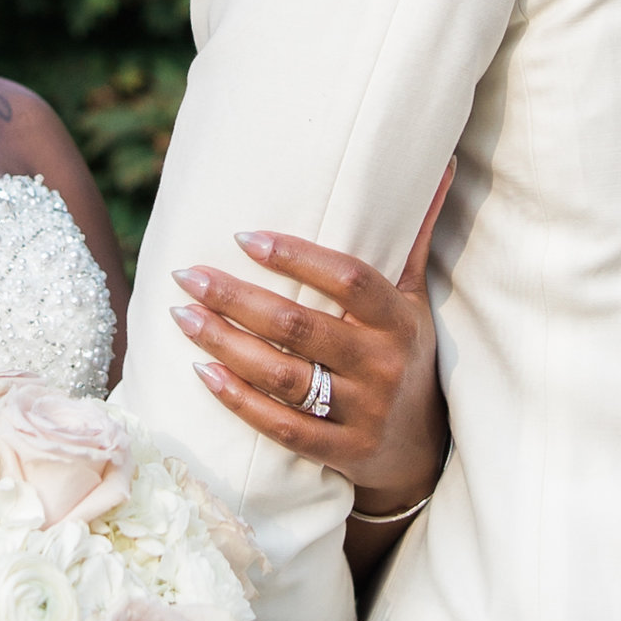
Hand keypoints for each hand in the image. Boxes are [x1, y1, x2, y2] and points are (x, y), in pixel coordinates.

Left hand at [170, 163, 455, 512]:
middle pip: (300, 327)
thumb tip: (438, 167)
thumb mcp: (413, 301)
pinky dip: (239, 400)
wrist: (421, 449)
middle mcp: (382, 365)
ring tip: (182, 316)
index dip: (297, 257)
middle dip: (236, 299)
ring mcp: (362, 412)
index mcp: (397, 320)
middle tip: (186, 276)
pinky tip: (202, 373)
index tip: (244, 238)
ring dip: (225, 345)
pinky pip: (282, 426)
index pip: (348, 280)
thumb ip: (412, 238)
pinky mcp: (342, 453)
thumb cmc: (406, 357)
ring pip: (283, 376)